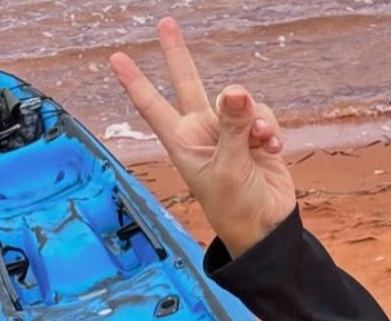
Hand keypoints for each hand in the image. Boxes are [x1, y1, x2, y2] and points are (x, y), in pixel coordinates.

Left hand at [109, 17, 296, 256]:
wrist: (266, 227)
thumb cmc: (235, 207)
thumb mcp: (229, 168)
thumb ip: (233, 127)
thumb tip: (236, 89)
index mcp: (181, 142)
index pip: (153, 106)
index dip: (135, 82)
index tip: (116, 58)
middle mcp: (200, 132)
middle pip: (188, 83)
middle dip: (177, 54)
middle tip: (165, 23)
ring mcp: (227, 132)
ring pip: (241, 102)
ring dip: (256, 119)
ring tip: (262, 143)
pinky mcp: (253, 136)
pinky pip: (262, 115)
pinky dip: (271, 129)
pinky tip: (274, 148)